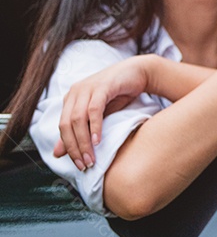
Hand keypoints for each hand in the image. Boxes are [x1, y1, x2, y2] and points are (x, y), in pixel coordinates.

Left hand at [54, 54, 156, 170]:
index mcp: (71, 99)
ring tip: (91, 156)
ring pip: (77, 119)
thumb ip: (79, 132)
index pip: (62, 128)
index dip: (68, 148)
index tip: (79, 164)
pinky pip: (94, 109)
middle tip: (85, 164)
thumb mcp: (98, 115)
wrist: (139, 73)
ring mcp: (87, 88)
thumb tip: (57, 153)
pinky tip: (98, 140)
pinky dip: (94, 126)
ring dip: (83, 141)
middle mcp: (75, 92)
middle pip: (66, 125)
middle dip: (74, 147)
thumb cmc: (119, 94)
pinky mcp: (102, 86)